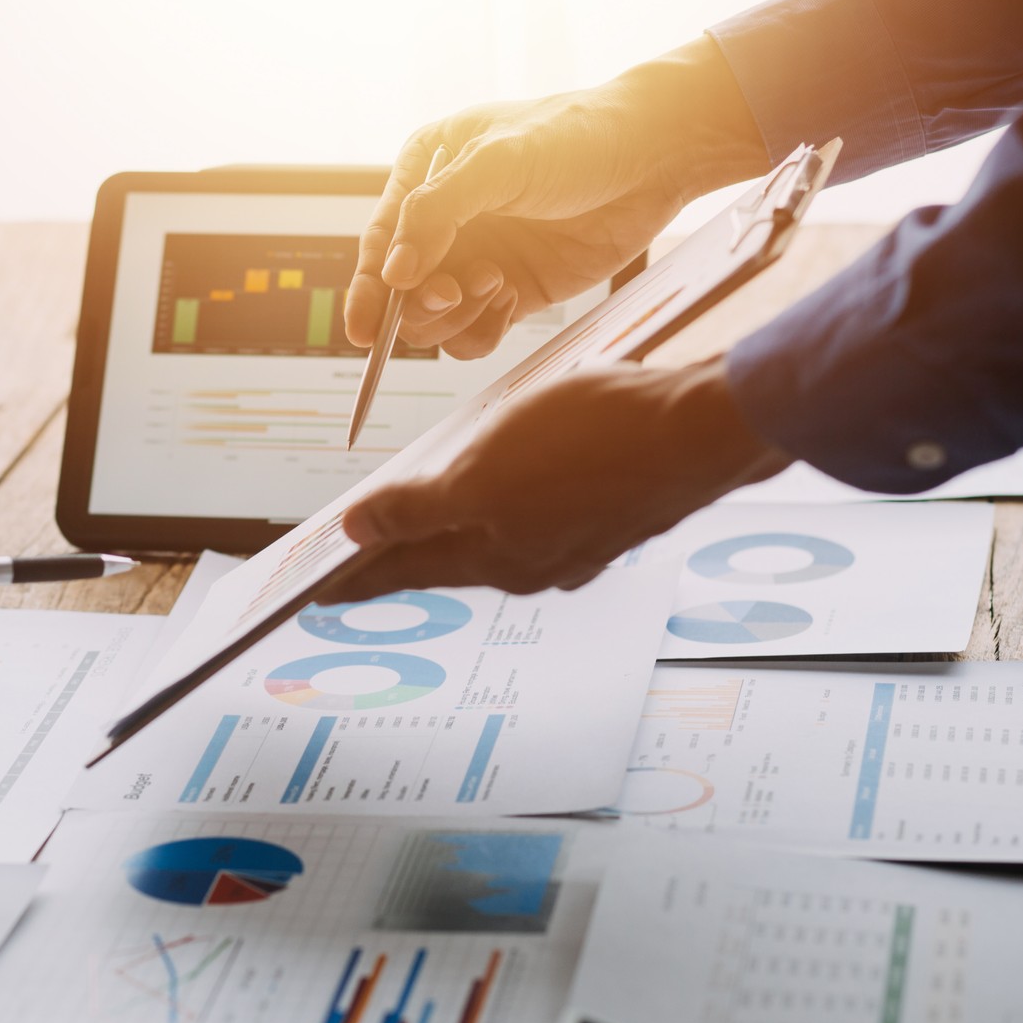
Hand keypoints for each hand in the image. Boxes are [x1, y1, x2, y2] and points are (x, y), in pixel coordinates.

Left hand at [329, 359, 789, 599]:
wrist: (702, 430)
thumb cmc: (594, 443)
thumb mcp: (483, 470)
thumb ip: (417, 509)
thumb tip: (359, 533)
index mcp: (496, 558)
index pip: (406, 570)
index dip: (359, 576)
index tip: (320, 593)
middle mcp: (536, 562)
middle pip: (452, 557)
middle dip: (407, 554)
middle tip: (364, 556)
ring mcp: (580, 541)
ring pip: (502, 534)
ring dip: (462, 526)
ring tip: (428, 517)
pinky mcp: (615, 512)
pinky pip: (544, 511)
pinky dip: (514, 501)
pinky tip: (513, 482)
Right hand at [345, 36, 770, 358]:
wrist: (653, 156)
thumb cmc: (575, 137)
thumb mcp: (498, 162)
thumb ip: (437, 213)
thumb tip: (395, 273)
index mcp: (424, 173)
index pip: (381, 240)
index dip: (368, 289)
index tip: (365, 331)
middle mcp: (444, 220)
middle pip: (401, 289)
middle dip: (422, 299)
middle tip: (455, 289)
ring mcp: (477, 257)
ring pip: (434, 318)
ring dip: (456, 315)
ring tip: (497, 283)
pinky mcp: (511, 290)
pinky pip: (473, 332)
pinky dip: (482, 330)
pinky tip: (509, 301)